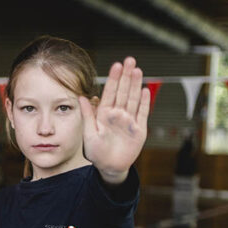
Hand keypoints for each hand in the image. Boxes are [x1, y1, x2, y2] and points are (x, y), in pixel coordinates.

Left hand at [79, 57, 148, 184]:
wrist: (109, 167)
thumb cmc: (96, 152)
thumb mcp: (89, 133)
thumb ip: (88, 115)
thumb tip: (82, 97)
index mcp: (104, 114)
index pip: (110, 93)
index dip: (113, 79)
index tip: (116, 65)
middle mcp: (118, 114)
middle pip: (123, 91)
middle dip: (126, 76)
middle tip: (129, 60)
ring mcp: (129, 120)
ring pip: (133, 99)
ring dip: (135, 85)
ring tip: (137, 70)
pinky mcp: (139, 129)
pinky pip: (142, 113)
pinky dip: (144, 102)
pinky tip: (145, 90)